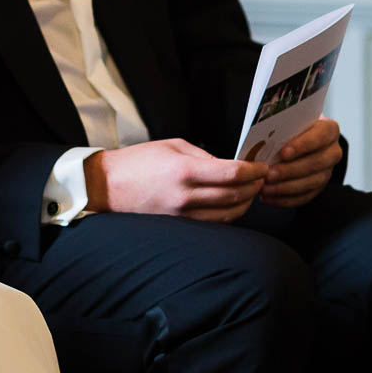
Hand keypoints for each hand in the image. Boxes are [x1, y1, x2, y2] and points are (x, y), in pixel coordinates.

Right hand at [85, 138, 266, 221]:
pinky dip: (228, 216)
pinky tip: (233, 206)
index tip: (263, 167)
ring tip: (251, 192)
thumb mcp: (172, 146)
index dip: (254, 171)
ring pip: (227, 214)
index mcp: (185, 171)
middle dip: (255, 187)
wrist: (107, 186)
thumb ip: (203, 155)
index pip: (232, 173)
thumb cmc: (138, 161)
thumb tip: (228, 165)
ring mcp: (182, 215)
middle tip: (263, 179)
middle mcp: (186, 196)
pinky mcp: (178, 226)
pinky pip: (212, 224)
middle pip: (235, 195)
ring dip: (245, 203)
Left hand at [258, 117, 342, 208]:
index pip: (321, 136)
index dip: (303, 145)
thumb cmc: (293, 129)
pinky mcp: (320, 187)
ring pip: (311, 182)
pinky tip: (269, 198)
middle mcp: (333, 151)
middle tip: (269, 175)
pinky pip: (305, 196)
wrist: (301, 141)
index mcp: (329, 130)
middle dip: (290, 170)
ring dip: (285, 187)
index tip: (283, 153)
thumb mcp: (290, 123)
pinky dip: (286, 199)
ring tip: (265, 188)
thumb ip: (284, 130)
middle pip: (316, 162)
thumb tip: (266, 140)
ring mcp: (328, 171)